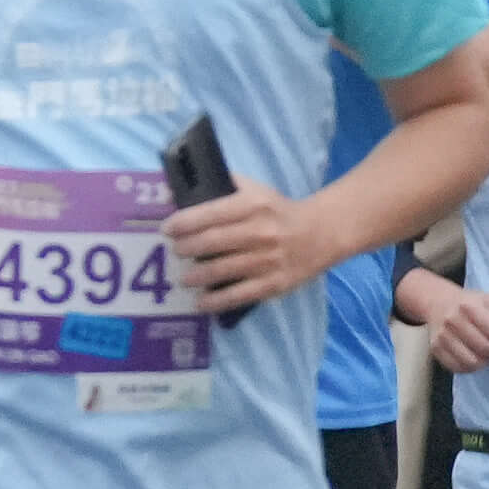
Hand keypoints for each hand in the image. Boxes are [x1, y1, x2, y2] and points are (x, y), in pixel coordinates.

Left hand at [166, 182, 315, 318]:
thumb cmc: (277, 211)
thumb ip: (220, 186)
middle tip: (176, 252)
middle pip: (212, 242)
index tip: (167, 230)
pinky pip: (240, 295)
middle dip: (186, 249)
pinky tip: (200, 302)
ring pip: (223, 270)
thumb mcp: (254, 190)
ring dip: (196, 276)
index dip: (183, 223)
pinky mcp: (275, 283)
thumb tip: (172, 191)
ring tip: (183, 279)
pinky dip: (216, 301)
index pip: (210, 214)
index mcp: (253, 206)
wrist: (322, 233)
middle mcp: (261, 232)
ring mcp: (269, 260)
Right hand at [424, 282, 488, 375]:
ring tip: (488, 354)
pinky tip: (475, 358)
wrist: (439, 302)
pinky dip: (471, 367)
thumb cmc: (475, 303)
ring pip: (472, 362)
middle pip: (485, 348)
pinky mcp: (435, 348)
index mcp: (471, 306)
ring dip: (486, 362)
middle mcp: (453, 320)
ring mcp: (442, 336)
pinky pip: (458, 368)